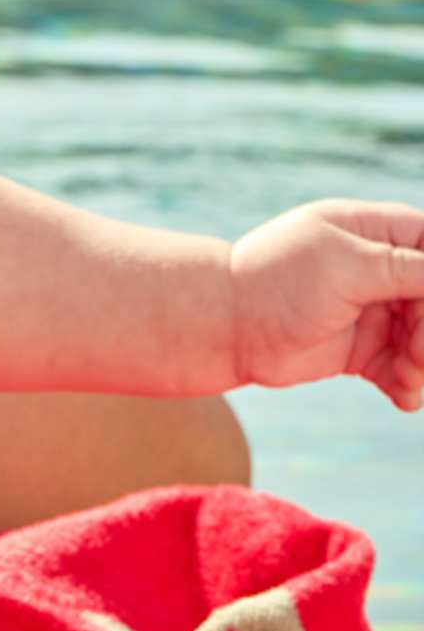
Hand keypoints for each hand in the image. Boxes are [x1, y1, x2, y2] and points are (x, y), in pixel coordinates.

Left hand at [231, 201, 423, 406]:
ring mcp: (371, 311)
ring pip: (422, 338)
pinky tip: (404, 399)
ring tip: (408, 380)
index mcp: (377, 232)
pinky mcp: (360, 349)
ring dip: (423, 363)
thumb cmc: (281, 281)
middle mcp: (379, 270)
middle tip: (417, 355)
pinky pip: (400, 368)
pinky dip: (407, 385)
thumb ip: (409, 270)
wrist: (227, 326)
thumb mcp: (351, 266)